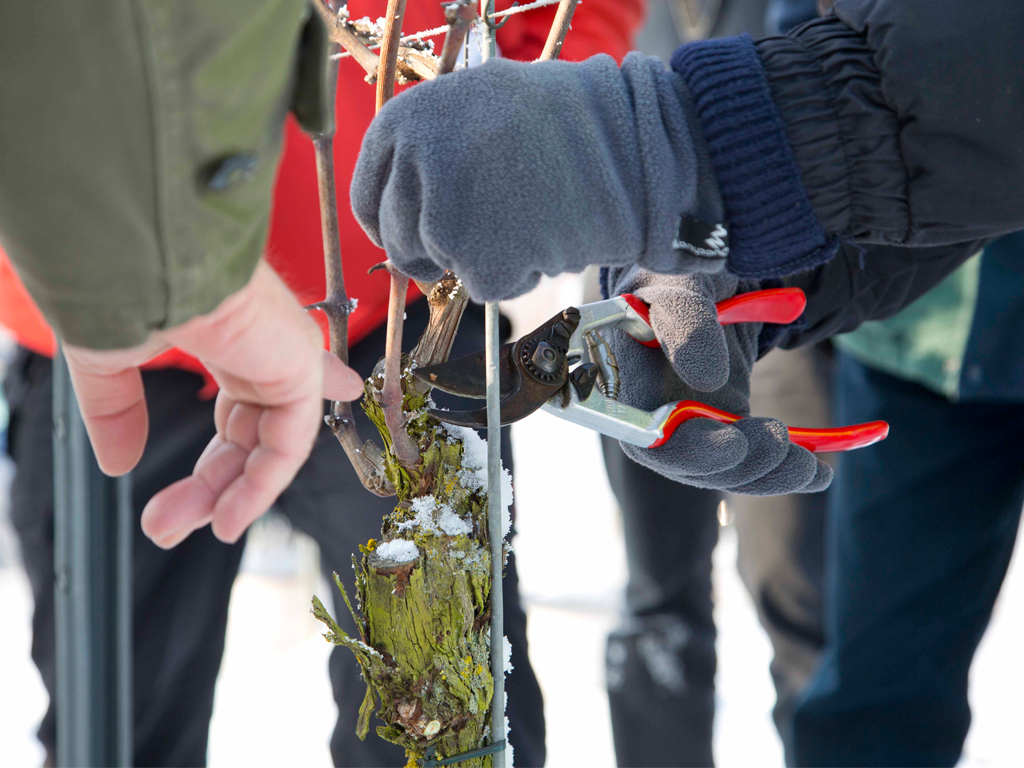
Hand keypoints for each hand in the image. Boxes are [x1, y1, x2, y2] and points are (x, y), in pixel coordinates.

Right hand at [63, 261, 364, 547]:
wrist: (141, 254)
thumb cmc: (122, 284)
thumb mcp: (109, 360)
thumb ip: (118, 410)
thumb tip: (117, 462)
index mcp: (225, 334)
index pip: (242, 403)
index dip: (233, 450)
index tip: (209, 492)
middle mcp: (261, 346)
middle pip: (247, 434)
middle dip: (209, 485)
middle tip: (163, 524)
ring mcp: (283, 356)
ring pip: (267, 445)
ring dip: (224, 495)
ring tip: (170, 527)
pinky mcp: (298, 366)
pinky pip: (289, 444)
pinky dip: (260, 487)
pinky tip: (226, 521)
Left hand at [351, 53, 725, 301]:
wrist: (630, 146)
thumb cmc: (565, 121)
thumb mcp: (478, 104)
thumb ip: (431, 144)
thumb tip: (404, 191)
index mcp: (406, 121)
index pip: (369, 194)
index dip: (390, 219)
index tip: (410, 230)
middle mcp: (413, 167)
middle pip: (399, 238)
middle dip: (432, 246)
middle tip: (480, 234)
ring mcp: (443, 218)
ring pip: (441, 265)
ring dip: (479, 255)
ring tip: (526, 217)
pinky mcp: (478, 263)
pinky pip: (484, 286)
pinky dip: (515, 274)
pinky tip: (544, 237)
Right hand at [604, 267, 831, 494]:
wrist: (698, 282)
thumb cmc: (678, 273)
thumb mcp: (681, 281)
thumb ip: (685, 319)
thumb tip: (707, 380)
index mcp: (620, 374)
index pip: (640, 427)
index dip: (689, 448)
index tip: (737, 444)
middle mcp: (642, 409)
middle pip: (680, 460)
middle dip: (734, 462)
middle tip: (780, 443)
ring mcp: (677, 424)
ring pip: (714, 469)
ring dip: (765, 473)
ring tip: (814, 468)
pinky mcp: (711, 431)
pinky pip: (740, 462)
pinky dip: (778, 471)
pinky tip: (818, 475)